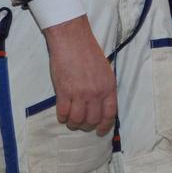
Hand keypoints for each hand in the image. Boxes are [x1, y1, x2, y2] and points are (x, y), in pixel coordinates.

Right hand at [44, 15, 115, 134]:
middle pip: (93, 119)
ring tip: (71, 120)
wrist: (72, 41)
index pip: (109, 114)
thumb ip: (104, 88)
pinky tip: (62, 115)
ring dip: (74, 123)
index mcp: (108, 87)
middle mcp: (96, 93)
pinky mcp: (63, 91)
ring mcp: (79, 93)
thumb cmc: (89, 53)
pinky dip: (62, 116)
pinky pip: (63, 112)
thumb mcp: (105, 71)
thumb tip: (101, 105)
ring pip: (77, 119)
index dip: (105, 126)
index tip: (100, 131)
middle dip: (87, 126)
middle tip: (82, 124)